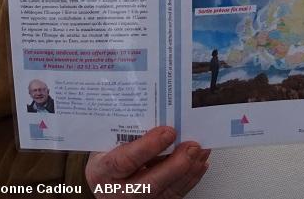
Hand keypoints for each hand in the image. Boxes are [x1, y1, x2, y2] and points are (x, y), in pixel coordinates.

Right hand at [86, 126, 210, 197]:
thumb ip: (126, 134)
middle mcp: (119, 192)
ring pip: (167, 191)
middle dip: (176, 164)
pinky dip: (190, 179)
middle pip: (150, 183)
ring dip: (188, 170)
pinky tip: (199, 164)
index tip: (168, 132)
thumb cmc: (107, 160)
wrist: (103, 186)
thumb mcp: (106, 145)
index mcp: (103, 172)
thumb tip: (158, 113)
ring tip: (201, 151)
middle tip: (193, 146)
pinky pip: (174, 195)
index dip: (148, 146)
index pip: (124, 161)